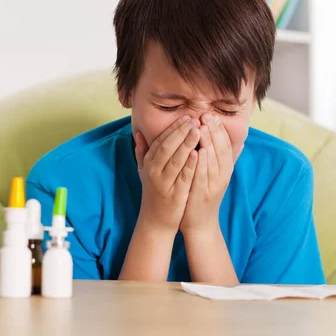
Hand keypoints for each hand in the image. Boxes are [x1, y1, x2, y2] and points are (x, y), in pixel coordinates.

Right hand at [134, 115, 200, 232]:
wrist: (156, 219)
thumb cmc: (153, 192)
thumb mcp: (144, 171)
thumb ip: (142, 152)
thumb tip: (138, 134)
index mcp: (148, 163)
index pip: (160, 141)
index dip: (173, 128)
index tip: (186, 117)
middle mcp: (153, 171)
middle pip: (167, 147)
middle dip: (180, 132)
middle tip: (194, 119)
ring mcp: (163, 183)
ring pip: (175, 159)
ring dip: (186, 144)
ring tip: (198, 131)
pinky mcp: (174, 194)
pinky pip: (182, 177)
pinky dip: (190, 164)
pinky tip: (198, 153)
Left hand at [180, 114, 238, 236]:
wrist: (199, 223)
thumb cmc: (201, 194)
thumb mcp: (211, 174)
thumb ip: (214, 157)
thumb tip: (222, 137)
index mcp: (224, 169)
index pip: (225, 145)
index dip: (219, 129)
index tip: (211, 114)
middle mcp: (222, 176)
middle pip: (221, 150)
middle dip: (214, 131)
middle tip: (207, 115)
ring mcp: (214, 186)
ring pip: (214, 161)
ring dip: (210, 143)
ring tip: (203, 127)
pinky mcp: (204, 195)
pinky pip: (204, 177)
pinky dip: (203, 164)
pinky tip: (199, 152)